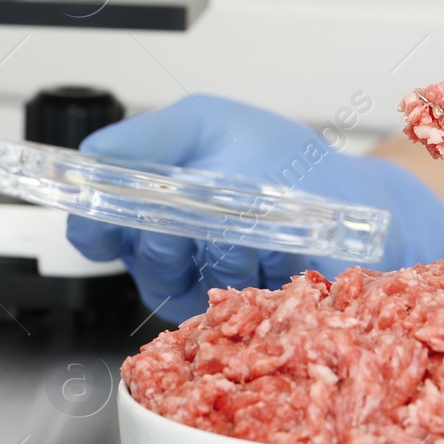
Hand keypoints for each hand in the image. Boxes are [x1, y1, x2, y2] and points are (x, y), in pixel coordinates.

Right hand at [66, 95, 443, 323]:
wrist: (351, 201)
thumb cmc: (281, 161)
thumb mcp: (207, 124)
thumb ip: (147, 136)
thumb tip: (93, 151)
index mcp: (147, 208)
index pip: (92, 230)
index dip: (94, 226)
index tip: (108, 216)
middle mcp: (170, 257)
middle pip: (143, 257)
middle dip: (175, 227)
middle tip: (205, 204)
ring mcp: (208, 292)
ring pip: (193, 280)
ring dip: (227, 244)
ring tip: (260, 222)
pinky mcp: (246, 320)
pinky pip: (235, 300)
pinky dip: (262, 266)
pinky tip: (280, 251)